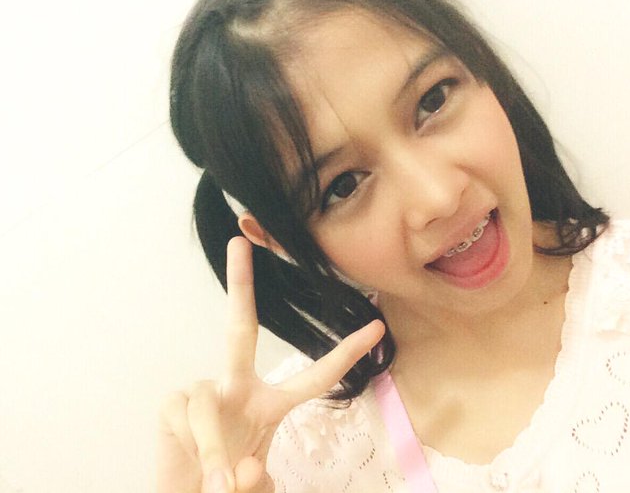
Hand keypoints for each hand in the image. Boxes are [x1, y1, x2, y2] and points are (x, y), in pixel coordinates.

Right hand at [157, 237, 384, 492]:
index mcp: (270, 402)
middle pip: (239, 330)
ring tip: (221, 485)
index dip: (345, 353)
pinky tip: (197, 469)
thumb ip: (261, 480)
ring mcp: (201, 392)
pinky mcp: (172, 405)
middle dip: (240, 286)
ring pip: (207, 403)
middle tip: (238, 243)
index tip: (376, 326)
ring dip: (215, 449)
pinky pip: (188, 420)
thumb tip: (246, 468)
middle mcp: (236, 386)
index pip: (315, 376)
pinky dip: (199, 452)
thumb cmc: (228, 482)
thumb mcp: (256, 483)